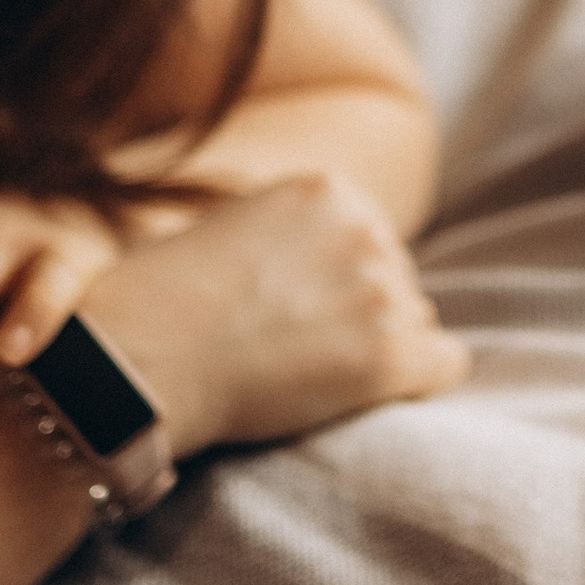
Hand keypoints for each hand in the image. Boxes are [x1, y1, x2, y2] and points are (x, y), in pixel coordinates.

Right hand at [81, 170, 469, 460]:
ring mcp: (380, 292)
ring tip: (313, 375)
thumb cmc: (160, 305)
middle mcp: (364, 229)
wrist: (138, 364)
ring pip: (416, 324)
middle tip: (302, 350)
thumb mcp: (231, 229)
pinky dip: (417, 384)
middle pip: (398, 280)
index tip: (301, 312)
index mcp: (327, 190)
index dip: (338, 283)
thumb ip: (292, 235)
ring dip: (379, 350)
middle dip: (362, 315)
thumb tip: (325, 267)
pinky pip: (445, 365)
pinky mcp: (390, 355)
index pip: (373, 238)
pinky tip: (374, 395)